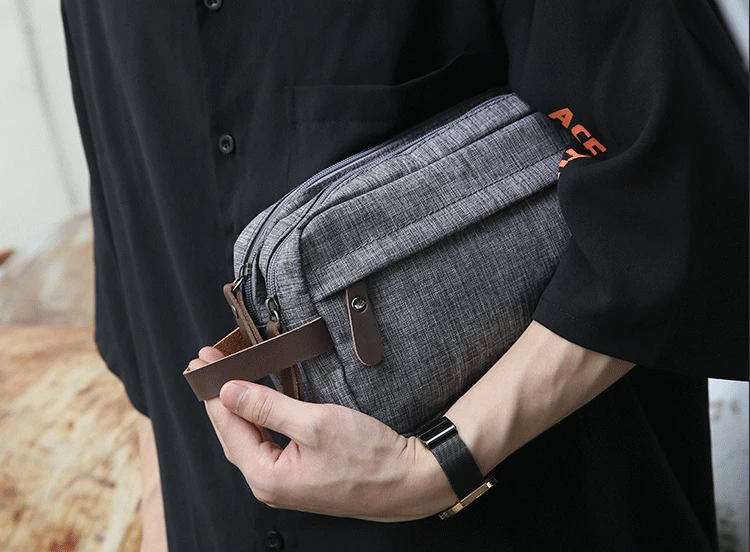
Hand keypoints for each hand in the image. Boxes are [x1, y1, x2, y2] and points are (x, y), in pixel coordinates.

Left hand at [190, 347, 457, 521]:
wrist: (408, 481)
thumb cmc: (369, 457)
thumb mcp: (315, 423)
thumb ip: (268, 407)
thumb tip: (229, 392)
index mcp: (268, 476)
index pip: (228, 427)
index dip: (213, 393)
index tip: (202, 364)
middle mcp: (271, 485)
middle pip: (234, 434)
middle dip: (219, 398)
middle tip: (207, 364)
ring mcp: (286, 482)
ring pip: (250, 439)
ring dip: (237, 406)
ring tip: (225, 377)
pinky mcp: (301, 475)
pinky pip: (268, 443)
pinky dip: (258, 419)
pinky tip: (256, 403)